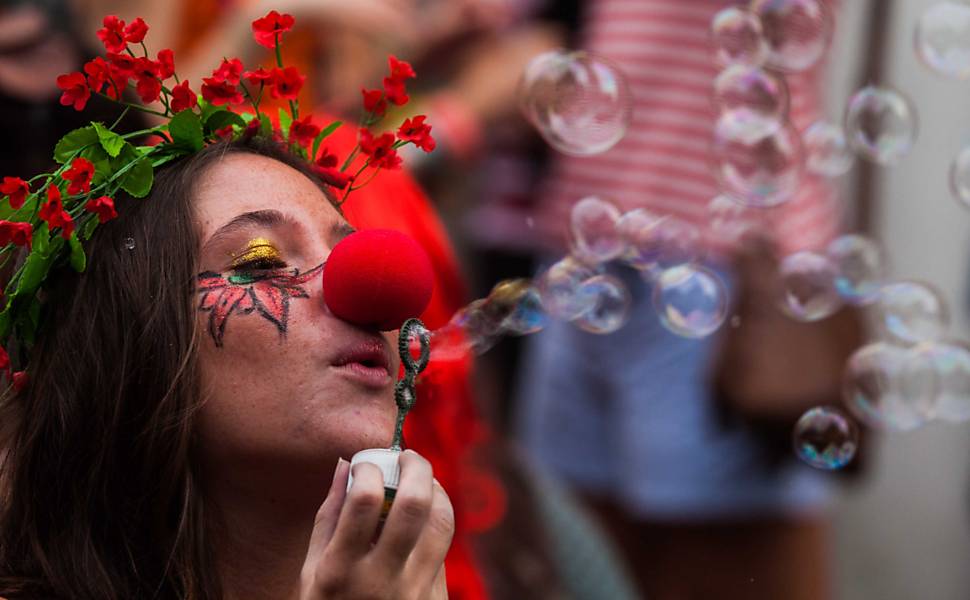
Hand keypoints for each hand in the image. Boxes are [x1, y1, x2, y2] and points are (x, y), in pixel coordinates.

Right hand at [297, 450, 451, 598]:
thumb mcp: (311, 571)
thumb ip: (329, 516)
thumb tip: (345, 466)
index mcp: (340, 572)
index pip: (364, 502)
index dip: (369, 469)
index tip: (366, 463)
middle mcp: (381, 582)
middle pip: (415, 507)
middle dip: (416, 468)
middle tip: (407, 456)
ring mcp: (414, 594)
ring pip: (442, 524)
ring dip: (437, 491)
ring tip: (423, 479)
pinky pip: (443, 550)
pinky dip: (436, 523)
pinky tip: (423, 516)